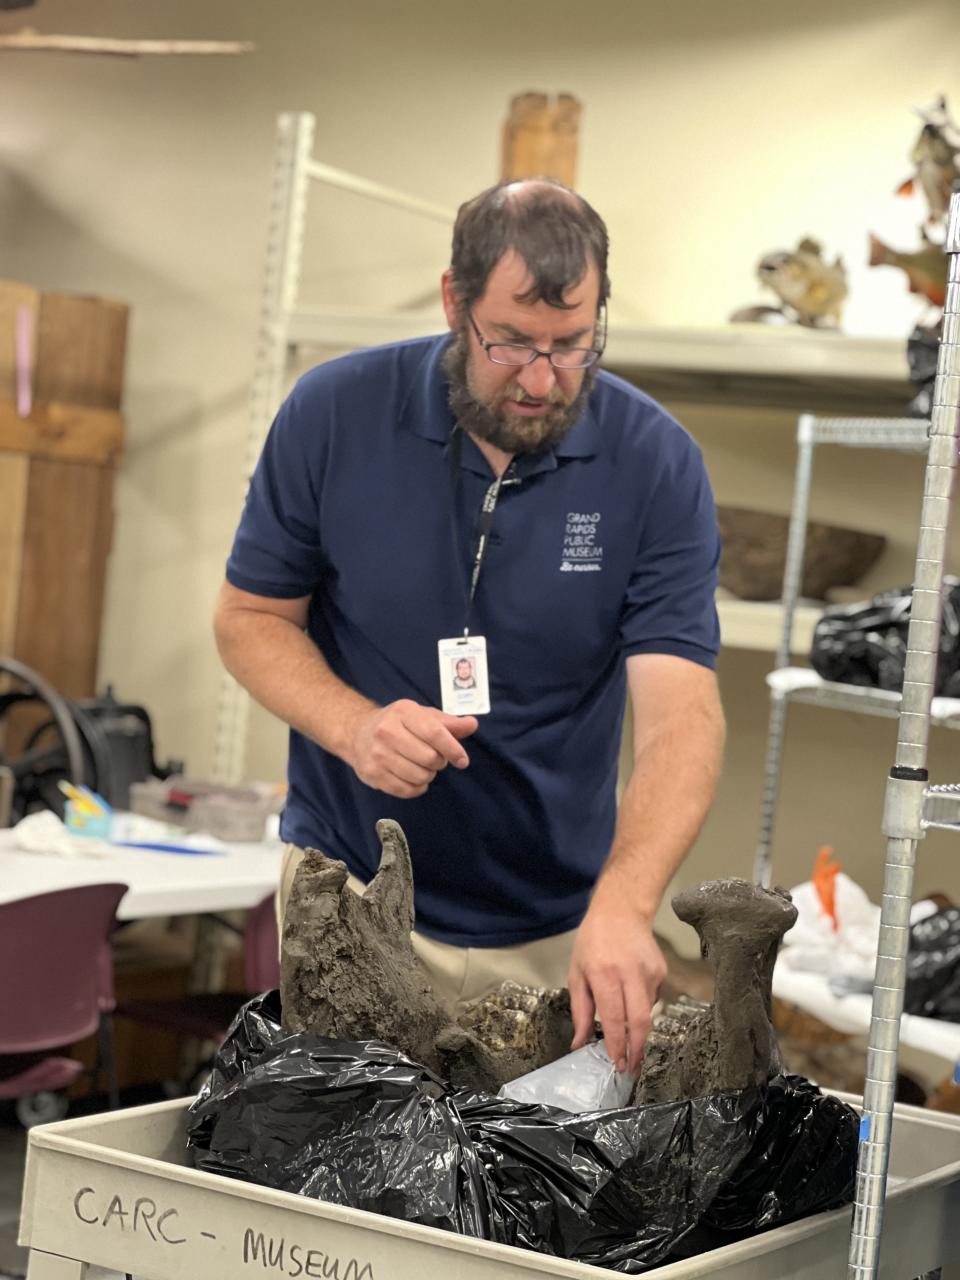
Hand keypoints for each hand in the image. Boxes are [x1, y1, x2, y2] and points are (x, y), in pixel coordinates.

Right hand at [347, 699, 477, 798]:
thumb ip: (449, 723)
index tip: (462, 761)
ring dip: (428, 776)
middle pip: (429, 758)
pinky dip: (417, 788)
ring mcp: (377, 754)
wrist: (358, 733)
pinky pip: (406, 790)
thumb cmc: (398, 724)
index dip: (453, 749)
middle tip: (435, 759)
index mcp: (403, 712)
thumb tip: (472, 724)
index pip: (434, 733)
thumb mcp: (423, 716)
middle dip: (439, 762)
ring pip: (419, 776)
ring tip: (422, 767)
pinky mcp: (372, 774)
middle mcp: (386, 731)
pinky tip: (414, 779)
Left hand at [568, 875, 666, 1074]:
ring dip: (638, 1029)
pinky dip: (641, 1006)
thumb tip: (579, 1044)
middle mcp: (629, 974)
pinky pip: (652, 998)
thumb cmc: (592, 943)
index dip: (616, 1044)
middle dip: (637, 1048)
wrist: (621, 911)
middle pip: (639, 1020)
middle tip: (631, 1066)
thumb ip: (580, 1010)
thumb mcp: (577, 973)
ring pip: (647, 1012)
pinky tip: (631, 996)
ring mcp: (649, 972)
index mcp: (604, 974)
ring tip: (628, 1037)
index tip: (617, 1064)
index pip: (613, 1017)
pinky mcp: (661, 971)